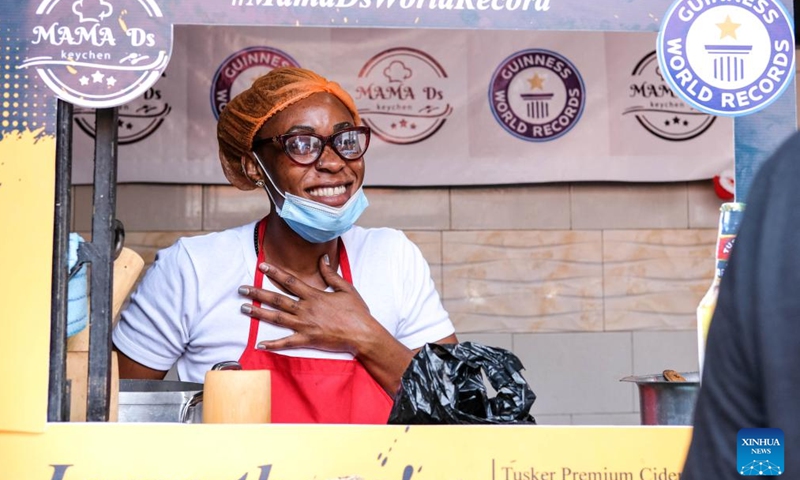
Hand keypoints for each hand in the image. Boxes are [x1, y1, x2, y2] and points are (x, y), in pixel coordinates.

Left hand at [238, 256, 389, 354]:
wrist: (363, 334)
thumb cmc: (357, 312)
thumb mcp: (346, 288)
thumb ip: (331, 274)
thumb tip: (323, 258)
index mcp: (314, 295)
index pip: (290, 281)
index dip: (274, 273)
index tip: (261, 266)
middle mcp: (306, 309)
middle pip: (277, 299)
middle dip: (258, 293)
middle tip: (242, 289)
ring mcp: (305, 326)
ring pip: (277, 318)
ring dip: (258, 313)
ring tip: (243, 308)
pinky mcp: (308, 340)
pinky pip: (287, 342)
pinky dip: (273, 344)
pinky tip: (260, 343)